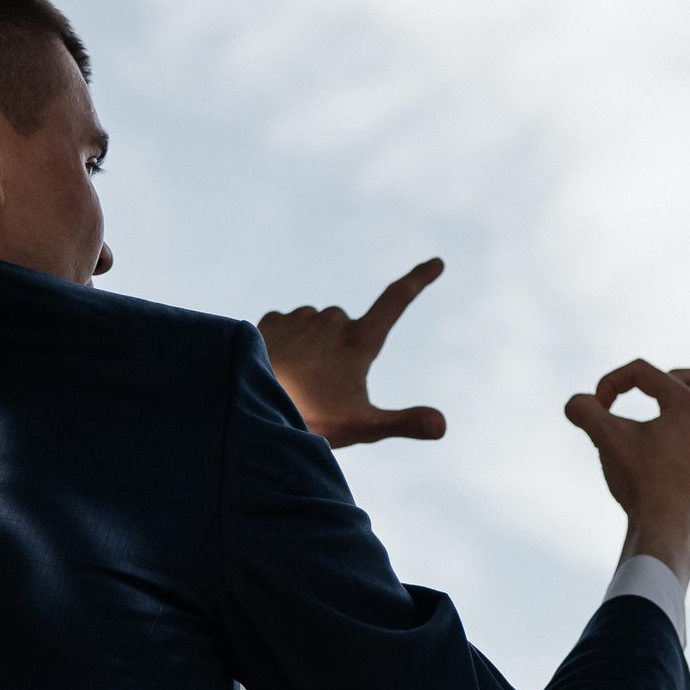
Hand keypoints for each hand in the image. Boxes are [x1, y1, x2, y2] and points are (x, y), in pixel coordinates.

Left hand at [260, 259, 448, 447]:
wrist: (247, 409)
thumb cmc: (308, 420)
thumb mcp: (362, 427)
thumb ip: (405, 423)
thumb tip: (443, 426)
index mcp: (359, 341)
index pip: (397, 300)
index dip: (418, 279)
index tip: (436, 262)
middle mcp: (332, 320)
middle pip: (350, 330)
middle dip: (344, 351)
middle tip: (326, 390)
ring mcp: (301, 317)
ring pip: (319, 328)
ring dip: (315, 348)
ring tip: (299, 383)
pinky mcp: (272, 320)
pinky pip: (290, 327)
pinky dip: (289, 344)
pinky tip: (279, 368)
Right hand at [563, 362, 689, 584]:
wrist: (662, 528)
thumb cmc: (639, 479)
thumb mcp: (605, 437)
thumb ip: (584, 410)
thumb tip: (576, 404)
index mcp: (687, 403)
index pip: (645, 372)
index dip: (612, 381)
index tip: (597, 406)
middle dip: (677, 377)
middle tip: (652, 394)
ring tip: (677, 417)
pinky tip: (686, 454)